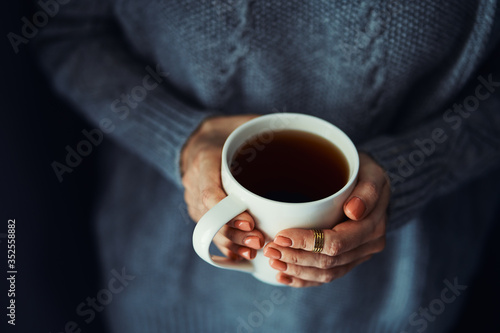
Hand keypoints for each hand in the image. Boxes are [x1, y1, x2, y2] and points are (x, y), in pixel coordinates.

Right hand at [181, 115, 264, 260]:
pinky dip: (226, 243)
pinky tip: (241, 253)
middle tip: (260, 240)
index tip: (251, 221)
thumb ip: (267, 131)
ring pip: (208, 228)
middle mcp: (194, 181)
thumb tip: (302, 136)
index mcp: (205, 159)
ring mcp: (193, 197)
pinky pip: (209, 230)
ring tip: (254, 249)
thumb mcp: (246, 123)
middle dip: (235, 234)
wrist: (199, 138)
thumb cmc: (228, 129)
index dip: (230, 212)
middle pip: (210, 217)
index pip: (211, 193)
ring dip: (232, 242)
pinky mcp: (198, 209)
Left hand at [263, 153, 389, 286]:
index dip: (307, 243)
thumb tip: (354, 211)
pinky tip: (284, 276)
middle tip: (270, 249)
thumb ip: (367, 191)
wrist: (368, 180)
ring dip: (296, 270)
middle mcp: (369, 245)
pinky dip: (303, 279)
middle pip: (329, 262)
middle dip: (295, 258)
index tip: (281, 236)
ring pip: (326, 273)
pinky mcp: (349, 260)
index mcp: (373, 225)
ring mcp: (359, 255)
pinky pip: (326, 276)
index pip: (336, 242)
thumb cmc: (363, 172)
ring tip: (273, 260)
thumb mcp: (370, 172)